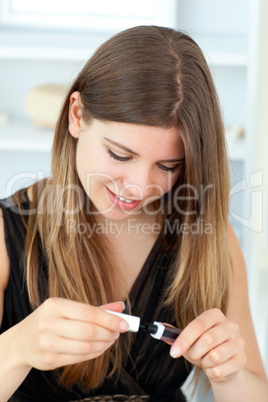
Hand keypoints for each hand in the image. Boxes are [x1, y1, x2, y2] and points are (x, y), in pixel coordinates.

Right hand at [11, 298, 128, 370]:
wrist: (20, 342)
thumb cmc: (49, 321)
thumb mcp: (67, 309)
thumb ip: (95, 309)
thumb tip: (120, 307)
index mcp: (55, 305)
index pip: (89, 313)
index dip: (110, 320)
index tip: (125, 324)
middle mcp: (49, 323)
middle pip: (89, 331)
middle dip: (109, 333)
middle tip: (118, 332)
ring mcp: (47, 343)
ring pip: (86, 346)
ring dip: (104, 344)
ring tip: (110, 340)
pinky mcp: (49, 360)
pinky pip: (79, 358)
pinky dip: (94, 353)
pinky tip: (99, 348)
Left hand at [169, 309, 245, 382]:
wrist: (222, 364)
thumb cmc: (204, 348)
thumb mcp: (189, 339)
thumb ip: (174, 334)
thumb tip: (160, 328)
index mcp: (215, 315)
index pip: (198, 325)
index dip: (184, 339)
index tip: (173, 352)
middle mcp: (230, 325)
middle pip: (208, 340)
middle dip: (194, 352)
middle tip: (193, 356)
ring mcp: (238, 341)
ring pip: (215, 356)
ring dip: (204, 362)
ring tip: (205, 360)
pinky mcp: (242, 358)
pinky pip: (221, 369)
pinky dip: (212, 372)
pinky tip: (213, 368)